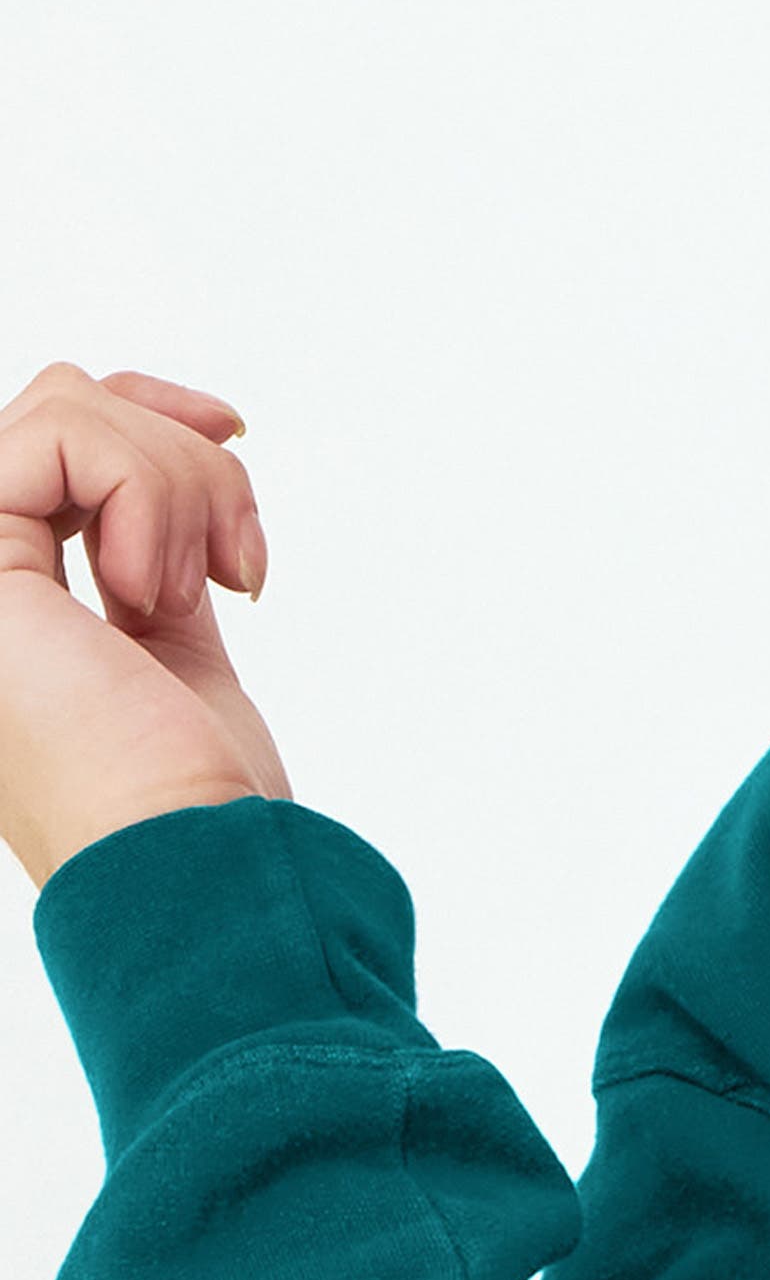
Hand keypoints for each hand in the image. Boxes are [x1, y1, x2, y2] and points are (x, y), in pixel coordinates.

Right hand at [0, 360, 288, 890]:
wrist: (193, 868)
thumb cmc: (198, 801)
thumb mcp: (178, 649)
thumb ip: (149, 558)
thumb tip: (197, 460)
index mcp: (11, 611)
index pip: (54, 444)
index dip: (150, 418)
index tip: (236, 445)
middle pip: (66, 413)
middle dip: (183, 464)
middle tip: (234, 573)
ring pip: (68, 411)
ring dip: (177, 490)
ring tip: (194, 598)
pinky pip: (61, 432)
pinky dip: (145, 494)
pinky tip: (160, 595)